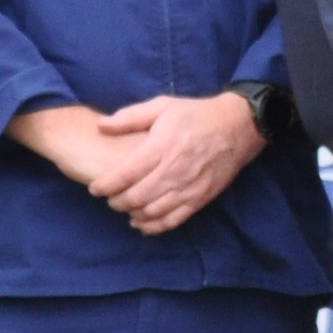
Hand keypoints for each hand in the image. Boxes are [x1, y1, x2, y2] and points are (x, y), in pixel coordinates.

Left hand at [71, 92, 264, 236]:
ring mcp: (189, 187)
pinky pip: (173, 220)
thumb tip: (101, 126)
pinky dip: (154, 226)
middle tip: (110, 199)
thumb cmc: (196, 115)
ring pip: (152, 212)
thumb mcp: (162, 106)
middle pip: (135, 198)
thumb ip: (130, 117)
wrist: (237, 127)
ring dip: (133, 214)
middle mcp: (174, 170)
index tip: (95, 189)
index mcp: (161, 147)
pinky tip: (142, 223)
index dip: (104, 186)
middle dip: (116, 202)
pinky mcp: (200, 198)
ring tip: (125, 208)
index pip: (124, 175)